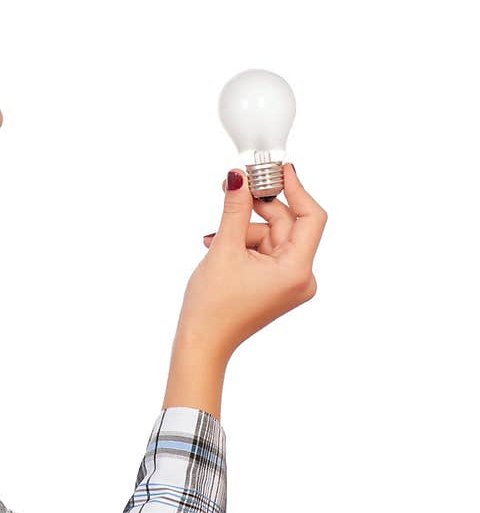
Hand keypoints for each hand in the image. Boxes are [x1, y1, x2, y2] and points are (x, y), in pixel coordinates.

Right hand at [174, 163, 326, 364]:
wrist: (202, 343)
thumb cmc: (213, 307)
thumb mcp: (223, 249)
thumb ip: (234, 209)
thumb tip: (238, 177)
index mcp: (297, 270)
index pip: (310, 217)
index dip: (295, 189)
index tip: (277, 170)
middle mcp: (301, 277)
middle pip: (286, 225)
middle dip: (256, 210)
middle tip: (233, 190)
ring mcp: (289, 283)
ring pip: (271, 237)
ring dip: (243, 230)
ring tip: (214, 241)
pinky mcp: (276, 286)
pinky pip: (265, 251)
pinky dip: (244, 245)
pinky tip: (220, 249)